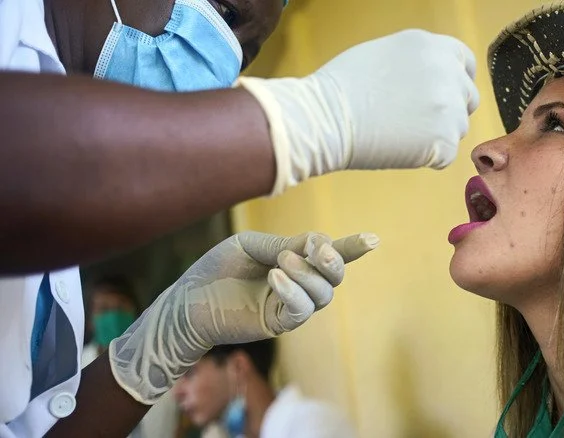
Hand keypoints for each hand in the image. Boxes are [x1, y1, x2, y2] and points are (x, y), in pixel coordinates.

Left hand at [108, 231, 377, 403]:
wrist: (187, 299)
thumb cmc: (217, 269)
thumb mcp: (252, 246)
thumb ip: (284, 244)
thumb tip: (318, 244)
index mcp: (294, 260)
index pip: (329, 254)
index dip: (352, 247)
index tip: (374, 240)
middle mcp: (299, 284)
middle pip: (335, 276)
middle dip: (333, 260)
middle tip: (317, 249)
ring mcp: (291, 305)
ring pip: (323, 294)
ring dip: (308, 275)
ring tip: (281, 263)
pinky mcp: (278, 323)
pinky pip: (301, 310)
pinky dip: (295, 292)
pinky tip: (275, 278)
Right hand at [237, 29, 479, 194]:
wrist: (327, 117)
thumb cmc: (342, 86)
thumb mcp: (386, 52)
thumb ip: (418, 62)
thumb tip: (428, 80)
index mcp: (433, 46)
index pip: (465, 63)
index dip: (456, 82)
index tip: (445, 97)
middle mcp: (447, 73)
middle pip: (467, 98)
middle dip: (449, 111)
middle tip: (418, 123)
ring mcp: (449, 107)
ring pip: (458, 128)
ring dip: (438, 136)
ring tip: (400, 135)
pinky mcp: (444, 141)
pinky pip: (447, 155)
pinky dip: (429, 159)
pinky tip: (400, 149)